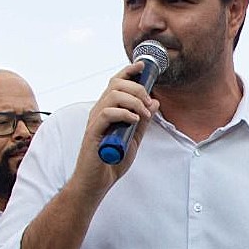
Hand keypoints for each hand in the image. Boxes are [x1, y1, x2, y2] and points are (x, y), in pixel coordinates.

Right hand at [74, 62, 159, 188]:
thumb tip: (155, 102)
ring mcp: (95, 120)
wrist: (98, 181)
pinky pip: (107, 113)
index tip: (143, 66)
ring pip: (112, 95)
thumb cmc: (112, 160)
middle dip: (138, 88)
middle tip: (149, 104)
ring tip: (143, 115)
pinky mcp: (93, 132)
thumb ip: (143, 120)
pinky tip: (134, 120)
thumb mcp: (134, 138)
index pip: (116, 82)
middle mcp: (99, 110)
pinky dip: (124, 113)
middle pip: (116, 84)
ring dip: (134, 101)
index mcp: (108, 109)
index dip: (128, 71)